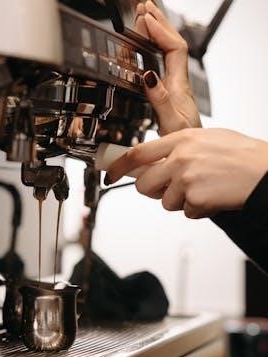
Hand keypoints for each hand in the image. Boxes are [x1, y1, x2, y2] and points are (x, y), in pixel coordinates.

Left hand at [105, 128, 267, 217]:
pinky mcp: (195, 199)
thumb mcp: (207, 139)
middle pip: (143, 185)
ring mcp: (186, 179)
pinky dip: (199, 209)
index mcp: (181, 139)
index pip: (138, 153)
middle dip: (153, 191)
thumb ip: (179, 148)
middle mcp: (180, 158)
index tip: (109, 174)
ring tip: (204, 188)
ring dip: (182, 201)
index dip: (119, 167)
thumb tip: (157, 159)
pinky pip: (187, 212)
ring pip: (165, 202)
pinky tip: (214, 196)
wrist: (263, 172)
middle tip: (170, 188)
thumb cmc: (241, 155)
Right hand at [134, 1, 200, 133]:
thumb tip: (147, 75)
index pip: (173, 48)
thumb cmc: (183, 144)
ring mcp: (172, 88)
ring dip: (155, 33)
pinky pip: (160, 64)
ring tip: (143, 19)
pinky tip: (143, 50)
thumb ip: (159, 100)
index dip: (160, 31)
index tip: (144, 19)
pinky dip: (151, 51)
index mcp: (177, 86)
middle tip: (143, 7)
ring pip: (166, 52)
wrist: (188, 157)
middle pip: (171, 43)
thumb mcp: (169, 123)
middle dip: (157, 23)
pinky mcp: (167, 95)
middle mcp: (176, 84)